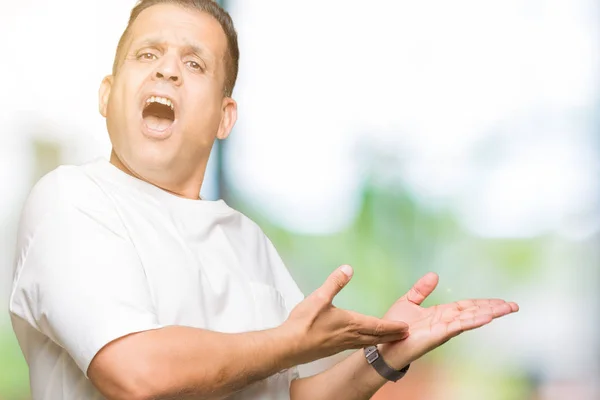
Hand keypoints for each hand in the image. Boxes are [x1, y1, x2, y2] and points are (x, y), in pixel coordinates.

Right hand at [282, 265, 409, 365]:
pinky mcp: (333, 349)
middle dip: (392, 335)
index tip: (406, 328)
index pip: (377, 326)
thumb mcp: (319, 297)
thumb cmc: (304, 323)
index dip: (393, 327)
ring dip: (380, 340)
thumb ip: (335, 283)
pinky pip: (356, 346)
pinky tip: (362, 342)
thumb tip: (348, 268)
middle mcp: (350, 337)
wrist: (289, 346)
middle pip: (376, 337)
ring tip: (388, 339)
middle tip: (405, 335)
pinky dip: (366, 344)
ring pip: (367, 343)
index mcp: (350, 323)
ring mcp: (341, 345)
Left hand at [379, 272, 518, 367]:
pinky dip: (472, 321)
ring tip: (507, 309)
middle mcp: (446, 322)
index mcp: (441, 313)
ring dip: (489, 313)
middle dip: (493, 308)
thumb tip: (435, 274)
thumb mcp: (408, 301)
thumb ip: (421, 290)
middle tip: (513, 305)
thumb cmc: (395, 326)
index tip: (501, 301)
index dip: (484, 303)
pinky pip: (458, 326)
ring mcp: (444, 329)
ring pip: (470, 319)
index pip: (467, 306)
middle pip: (474, 312)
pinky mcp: (438, 335)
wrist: (384, 343)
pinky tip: (486, 317)